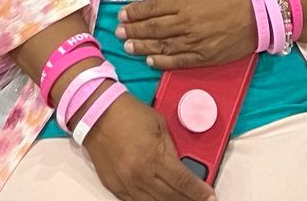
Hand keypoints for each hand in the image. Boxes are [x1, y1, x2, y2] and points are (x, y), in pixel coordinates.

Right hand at [81, 91, 215, 200]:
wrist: (96, 113)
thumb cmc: (129, 113)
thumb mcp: (159, 124)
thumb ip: (171, 148)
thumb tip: (181, 166)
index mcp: (154, 156)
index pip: (183, 182)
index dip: (199, 193)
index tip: (210, 198)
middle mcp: (140, 174)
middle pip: (171, 198)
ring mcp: (126, 183)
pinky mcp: (114, 186)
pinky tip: (159, 200)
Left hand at [116, 0, 257, 70]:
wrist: (260, 11)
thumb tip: (166, 3)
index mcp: (185, 1)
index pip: (152, 8)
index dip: (135, 12)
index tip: (122, 14)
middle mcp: (186, 23)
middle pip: (153, 28)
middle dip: (133, 30)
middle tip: (118, 32)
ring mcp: (195, 42)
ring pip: (162, 46)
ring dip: (142, 47)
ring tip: (128, 46)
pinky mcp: (205, 57)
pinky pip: (179, 60)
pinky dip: (162, 61)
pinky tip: (150, 60)